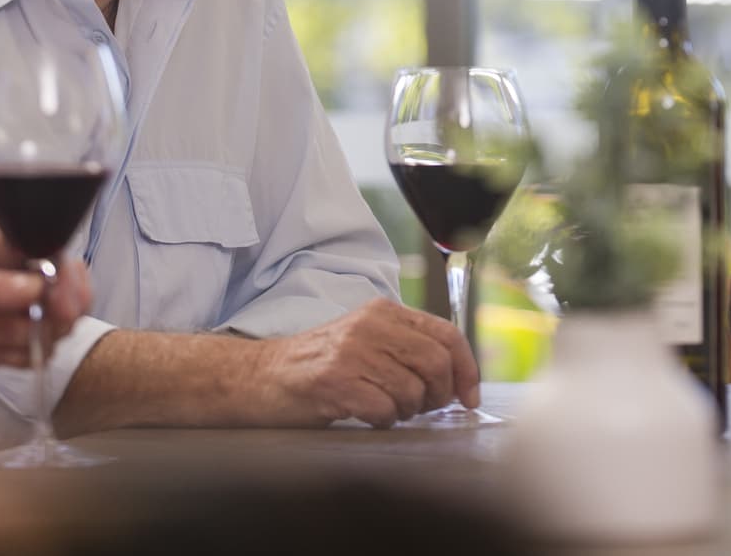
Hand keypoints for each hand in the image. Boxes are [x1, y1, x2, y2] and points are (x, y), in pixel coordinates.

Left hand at [0, 228, 93, 387]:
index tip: (64, 298)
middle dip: (62, 307)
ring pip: (55, 323)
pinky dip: (19, 356)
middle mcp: (11, 276)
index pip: (46, 248)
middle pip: (64, 286)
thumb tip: (34, 288)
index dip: (64, 271)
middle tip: (48, 324)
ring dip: (30, 336)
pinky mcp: (6, 344)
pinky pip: (35, 351)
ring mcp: (11, 312)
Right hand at [256, 298, 480, 428]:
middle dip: (439, 395)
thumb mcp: (366, 340)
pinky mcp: (334, 381)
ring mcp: (351, 352)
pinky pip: (383, 408)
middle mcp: (370, 325)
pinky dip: (383, 420)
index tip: (469, 397)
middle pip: (436, 363)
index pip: (446, 334)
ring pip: (412, 390)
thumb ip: (408, 350)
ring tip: (386, 409)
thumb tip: (457, 381)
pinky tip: (368, 415)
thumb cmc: (320, 364)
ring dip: (407, 411)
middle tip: (424, 408)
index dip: (467, 369)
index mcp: (384, 312)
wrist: (260, 376)